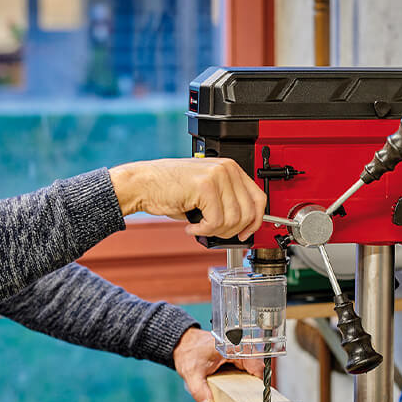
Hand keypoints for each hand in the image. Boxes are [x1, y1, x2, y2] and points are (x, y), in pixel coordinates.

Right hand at [108, 158, 266, 240]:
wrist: (143, 184)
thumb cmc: (169, 190)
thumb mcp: (205, 194)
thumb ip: (226, 203)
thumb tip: (243, 225)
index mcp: (230, 168)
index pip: (258, 198)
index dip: (255, 222)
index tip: (245, 233)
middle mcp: (227, 168)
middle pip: (248, 213)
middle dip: (231, 231)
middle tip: (214, 232)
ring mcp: (217, 175)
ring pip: (233, 219)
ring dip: (215, 231)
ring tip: (200, 227)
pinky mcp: (205, 186)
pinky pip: (216, 221)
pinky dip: (203, 230)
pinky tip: (192, 225)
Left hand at [172, 327, 264, 401]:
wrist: (184, 344)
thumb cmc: (189, 352)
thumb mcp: (192, 374)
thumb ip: (200, 391)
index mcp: (234, 348)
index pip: (258, 366)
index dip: (260, 384)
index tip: (257, 398)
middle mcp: (241, 349)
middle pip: (258, 371)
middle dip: (255, 388)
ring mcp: (240, 354)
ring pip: (254, 372)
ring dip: (250, 385)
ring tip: (245, 400)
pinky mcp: (238, 359)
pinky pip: (247, 371)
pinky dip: (244, 382)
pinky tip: (238, 392)